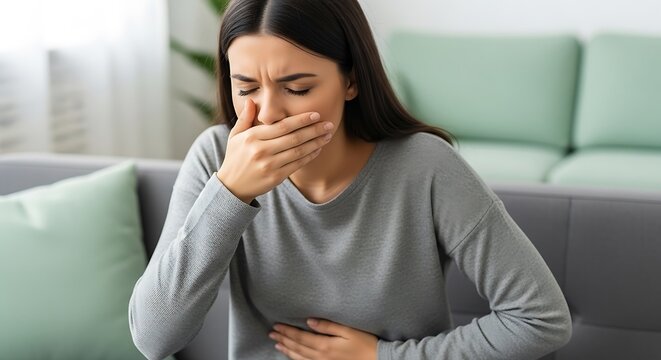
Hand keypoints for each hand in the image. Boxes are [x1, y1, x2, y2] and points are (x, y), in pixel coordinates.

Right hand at [217, 98, 333, 203]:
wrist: (232, 186)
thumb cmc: (235, 157)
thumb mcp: (235, 136)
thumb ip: (245, 118)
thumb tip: (250, 99)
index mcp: (252, 137)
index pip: (282, 126)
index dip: (301, 120)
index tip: (316, 114)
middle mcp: (261, 150)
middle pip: (294, 138)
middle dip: (314, 130)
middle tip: (329, 124)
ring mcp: (269, 165)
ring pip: (298, 151)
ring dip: (316, 143)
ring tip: (328, 135)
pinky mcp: (276, 177)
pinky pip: (297, 164)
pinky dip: (309, 156)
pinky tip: (318, 149)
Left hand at [269, 318, 377, 359]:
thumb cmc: (365, 344)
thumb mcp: (348, 330)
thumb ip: (328, 325)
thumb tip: (309, 321)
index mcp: (325, 345)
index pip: (300, 337)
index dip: (287, 331)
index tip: (276, 326)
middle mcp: (320, 357)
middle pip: (297, 348)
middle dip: (283, 339)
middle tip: (271, 334)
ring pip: (299, 358)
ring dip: (287, 350)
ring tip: (277, 344)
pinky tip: (292, 357)